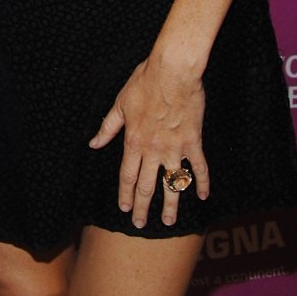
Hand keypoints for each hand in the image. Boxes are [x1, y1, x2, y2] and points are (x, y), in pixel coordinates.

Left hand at [89, 56, 209, 228]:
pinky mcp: (193, 142)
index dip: (125, 195)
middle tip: (140, 224)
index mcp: (134, 141)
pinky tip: (202, 197)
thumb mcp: (120, 104)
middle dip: (142, 207)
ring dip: (170, 204)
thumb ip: (108, 127)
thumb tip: (94, 143)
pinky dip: (202, 183)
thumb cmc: (144, 82)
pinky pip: (199, 168)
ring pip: (172, 183)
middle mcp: (153, 150)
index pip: (127, 176)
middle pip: (146, 186)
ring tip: (168, 221)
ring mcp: (175, 148)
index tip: (123, 209)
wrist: (172, 72)